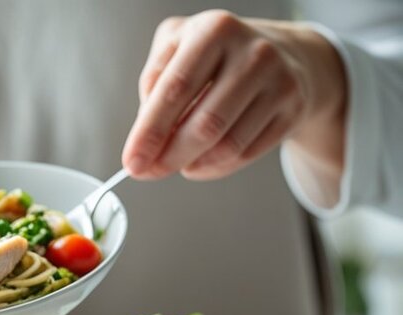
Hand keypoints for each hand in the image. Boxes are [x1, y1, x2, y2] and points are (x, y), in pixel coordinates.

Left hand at [123, 11, 345, 182]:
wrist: (285, 54)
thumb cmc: (217, 56)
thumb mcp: (177, 49)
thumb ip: (154, 83)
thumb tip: (145, 135)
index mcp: (214, 30)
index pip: (175, 90)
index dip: (149, 132)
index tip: (132, 162)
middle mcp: (252, 52)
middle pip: (204, 125)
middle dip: (169, 157)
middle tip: (149, 172)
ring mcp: (279, 81)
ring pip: (227, 145)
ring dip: (193, 164)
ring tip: (179, 162)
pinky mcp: (293, 109)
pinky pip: (246, 154)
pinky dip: (216, 167)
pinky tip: (202, 161)